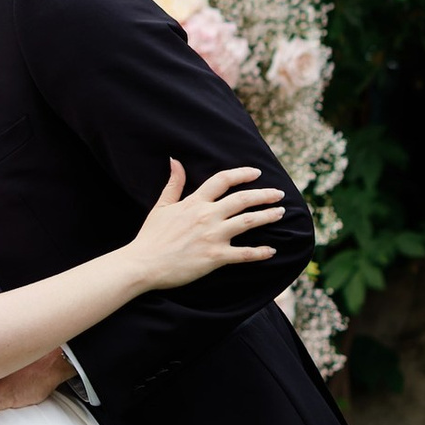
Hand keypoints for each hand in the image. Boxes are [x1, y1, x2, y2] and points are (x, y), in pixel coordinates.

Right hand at [131, 159, 286, 290]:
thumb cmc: (150, 236)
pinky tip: (272, 250)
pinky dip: (260, 252)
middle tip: (279, 194)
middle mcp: (207, 216)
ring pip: (248, 222)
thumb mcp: (161, 206)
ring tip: (281, 213)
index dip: (242, 174)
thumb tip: (175, 160)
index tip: (256, 173)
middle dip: (264, 195)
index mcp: (194, 202)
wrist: (143, 264)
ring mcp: (212, 236)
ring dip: (267, 216)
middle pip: (242, 199)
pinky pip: (244, 254)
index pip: (222, 180)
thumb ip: (173, 183)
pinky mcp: (215, 257)